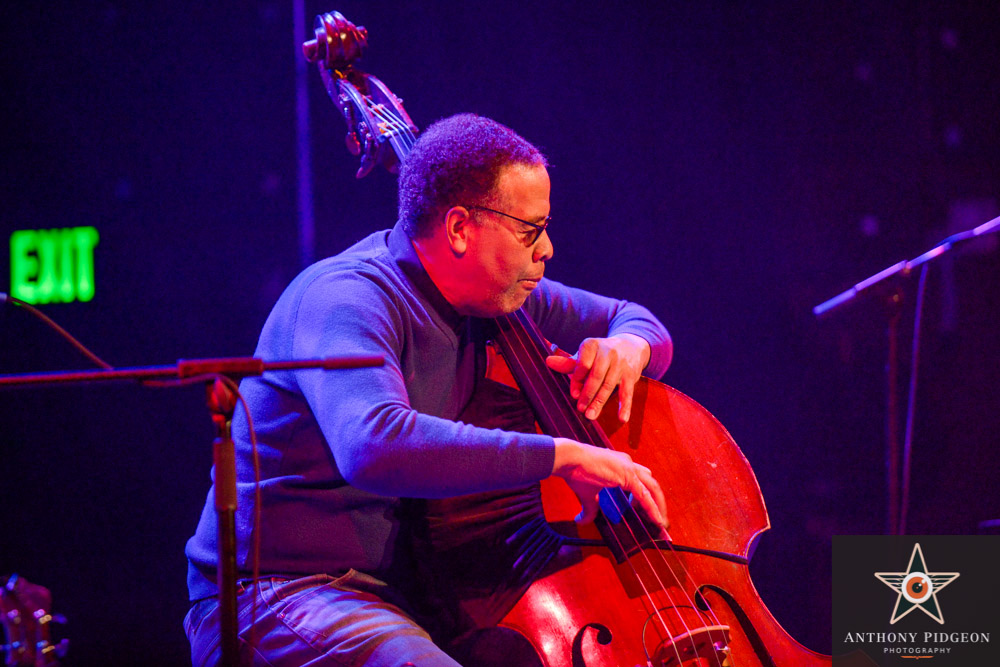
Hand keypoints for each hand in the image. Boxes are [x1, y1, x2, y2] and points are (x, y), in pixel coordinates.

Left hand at [545, 333, 649, 421]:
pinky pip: (628, 392)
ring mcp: (621, 364)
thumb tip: (548, 361)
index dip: (577, 380)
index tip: (574, 394)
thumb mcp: (586, 355)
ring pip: (609, 385)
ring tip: (591, 415)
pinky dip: (625, 406)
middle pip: (596, 376)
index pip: (584, 364)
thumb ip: (569, 363)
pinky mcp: (632, 375)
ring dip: (599, 402)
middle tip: (580, 409)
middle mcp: (608, 352)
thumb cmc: (601, 354)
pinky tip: (621, 419)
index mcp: (592, 345)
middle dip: (588, 394)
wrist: (631, 346)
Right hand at [552, 437, 667, 529]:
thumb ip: (590, 508)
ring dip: (659, 506)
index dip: (645, 497)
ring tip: (660, 522)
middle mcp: (628, 464)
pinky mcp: (627, 476)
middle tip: (659, 519)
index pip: (640, 481)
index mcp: (620, 465)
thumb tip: (582, 521)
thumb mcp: (586, 494)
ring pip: (653, 488)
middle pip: (651, 484)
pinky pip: (644, 496)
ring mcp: (630, 468)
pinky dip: (652, 509)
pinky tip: (656, 520)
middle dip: (657, 502)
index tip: (645, 511)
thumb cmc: (576, 471)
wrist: (570, 459)